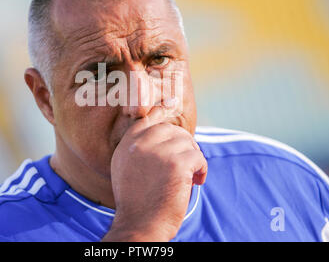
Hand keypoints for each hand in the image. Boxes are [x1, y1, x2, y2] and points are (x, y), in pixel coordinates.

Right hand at [102, 103, 206, 241]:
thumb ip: (139, 148)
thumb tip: (162, 128)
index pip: (147, 118)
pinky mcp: (175, 163)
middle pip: (172, 129)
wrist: (140, 226)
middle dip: (184, 145)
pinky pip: (198, 157)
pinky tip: (196, 182)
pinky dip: (201, 169)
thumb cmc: (137, 202)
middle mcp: (139, 143)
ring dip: (193, 159)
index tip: (172, 102)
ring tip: (190, 177)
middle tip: (187, 164)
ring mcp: (157, 151)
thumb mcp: (127, 169)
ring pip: (187, 142)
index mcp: (127, 144)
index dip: (162, 110)